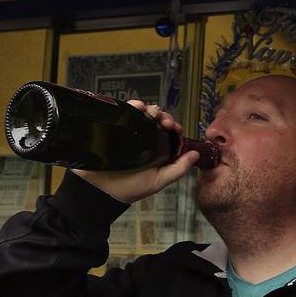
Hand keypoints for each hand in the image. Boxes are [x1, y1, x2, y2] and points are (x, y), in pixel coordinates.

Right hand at [72, 101, 198, 203]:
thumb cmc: (129, 188)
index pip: (168, 131)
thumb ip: (177, 169)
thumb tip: (195, 154)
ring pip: (142, 113)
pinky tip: (137, 108)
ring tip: (151, 114)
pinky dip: (132, 106)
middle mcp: (144, 138)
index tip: (175, 128)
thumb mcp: (158, 181)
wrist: (100, 190)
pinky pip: (124, 111)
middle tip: (165, 122)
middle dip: (163, 116)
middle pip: (156, 119)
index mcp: (156, 149)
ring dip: (150, 109)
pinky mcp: (114, 126)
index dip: (174, 126)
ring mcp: (128, 131)